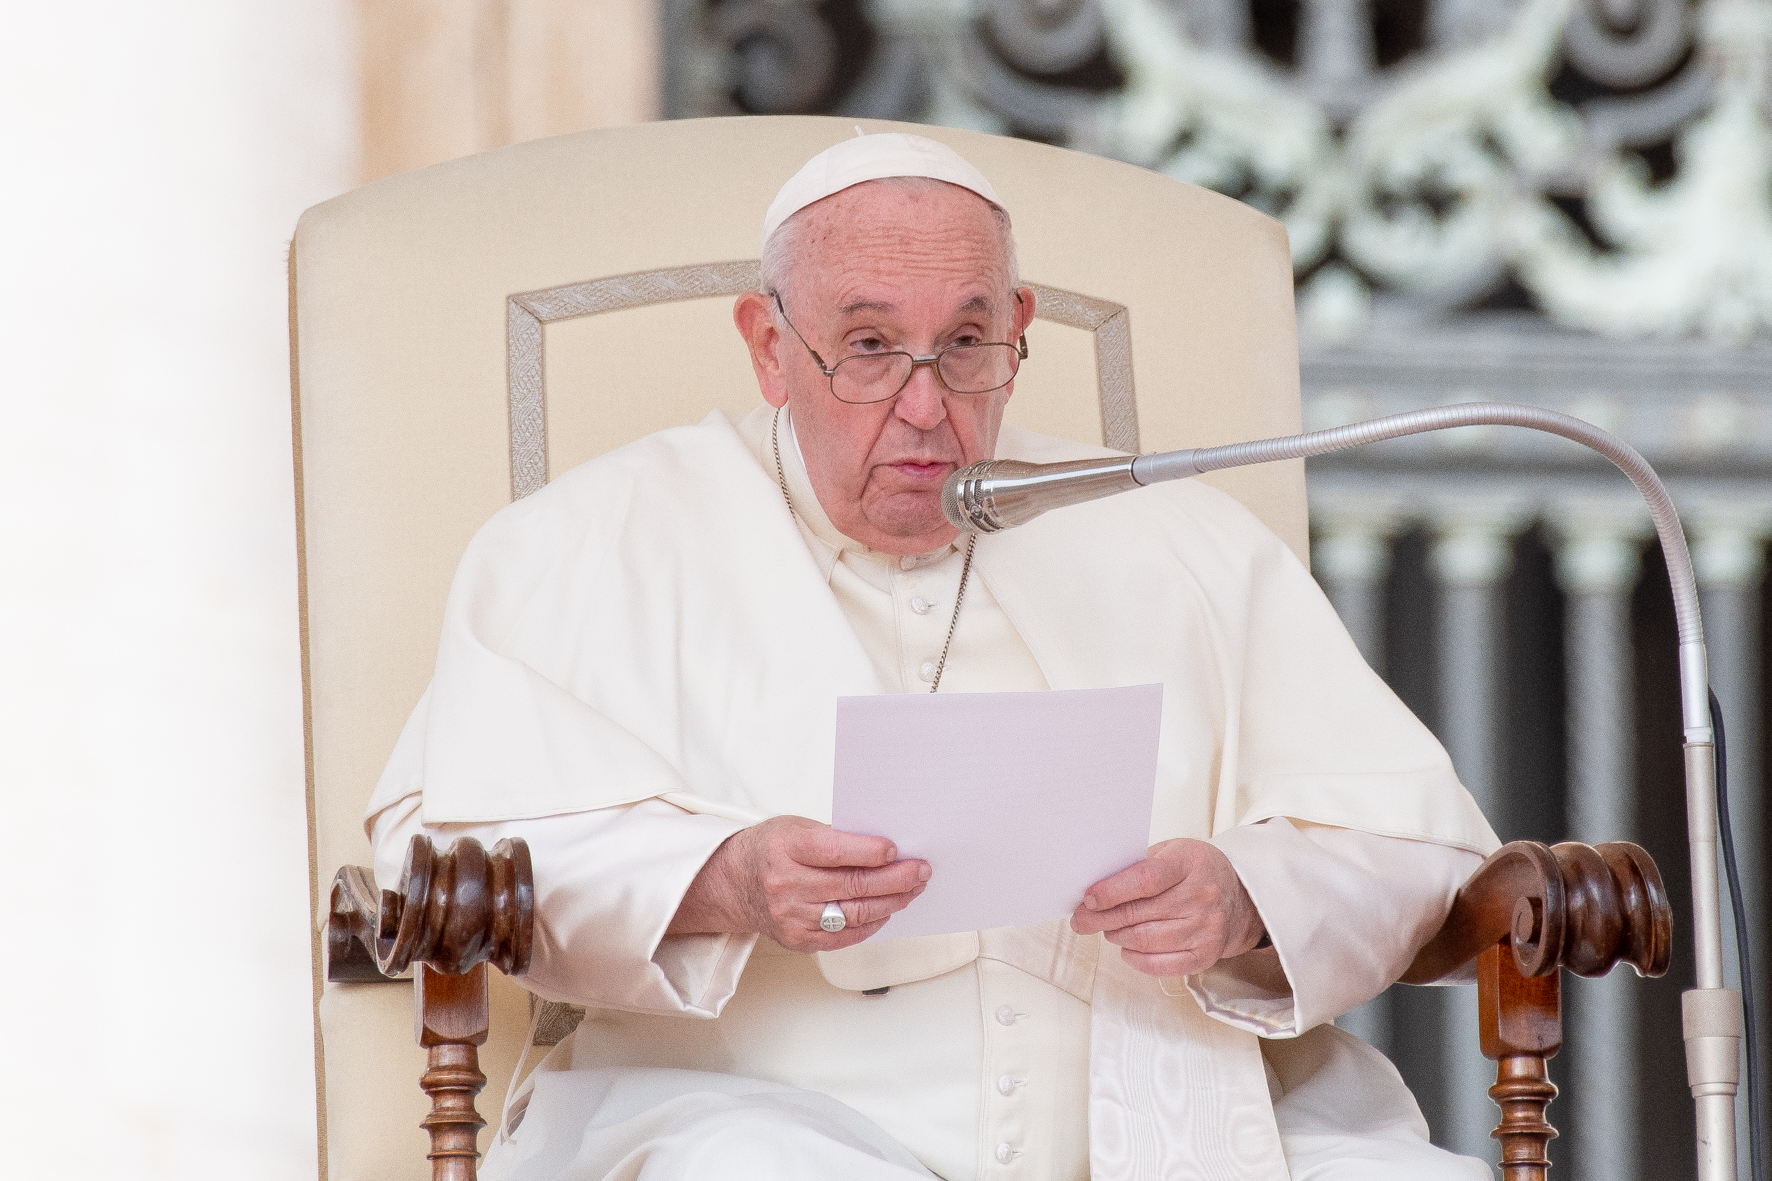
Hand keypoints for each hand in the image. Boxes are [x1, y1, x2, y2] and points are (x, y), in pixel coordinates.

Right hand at [667, 816, 930, 950]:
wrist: (733, 883)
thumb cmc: (770, 849)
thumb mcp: (795, 827)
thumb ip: (835, 837)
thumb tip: (886, 849)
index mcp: (785, 848)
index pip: (835, 852)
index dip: (870, 852)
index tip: (897, 850)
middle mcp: (786, 885)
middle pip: (852, 886)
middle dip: (895, 879)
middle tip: (920, 871)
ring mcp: (791, 917)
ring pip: (854, 914)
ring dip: (891, 902)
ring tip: (912, 890)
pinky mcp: (798, 940)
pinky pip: (845, 936)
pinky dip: (871, 924)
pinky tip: (887, 910)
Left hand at [1069, 838, 1264, 976]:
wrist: (1241, 897)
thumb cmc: (1196, 871)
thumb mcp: (1172, 852)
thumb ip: (1138, 866)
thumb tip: (1095, 888)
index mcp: (1191, 864)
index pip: (1146, 879)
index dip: (1112, 891)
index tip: (1088, 898)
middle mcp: (1202, 897)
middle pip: (1139, 913)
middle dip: (1101, 918)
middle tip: (1081, 919)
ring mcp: (1206, 929)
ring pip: (1144, 940)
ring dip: (1116, 935)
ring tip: (1108, 927)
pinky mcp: (1204, 955)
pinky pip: (1159, 965)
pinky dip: (1135, 958)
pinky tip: (1127, 947)